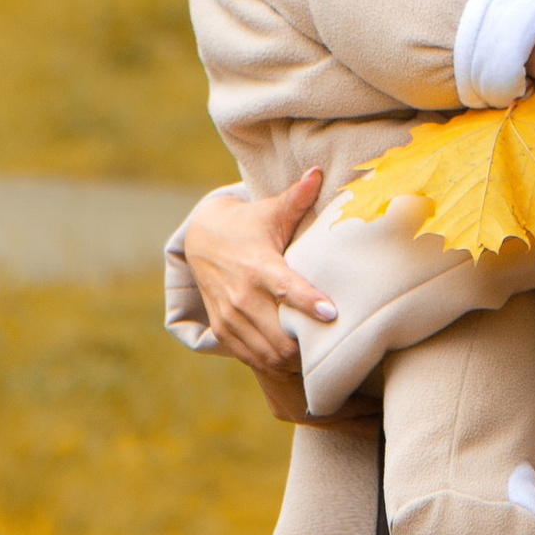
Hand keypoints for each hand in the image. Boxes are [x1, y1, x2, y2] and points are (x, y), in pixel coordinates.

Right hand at [182, 169, 337, 371]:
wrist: (202, 240)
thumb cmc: (248, 225)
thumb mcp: (270, 211)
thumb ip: (297, 198)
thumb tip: (318, 172)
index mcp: (259, 266)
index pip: (286, 288)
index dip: (309, 302)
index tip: (332, 313)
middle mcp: (243, 295)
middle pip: (280, 334)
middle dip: (307, 344)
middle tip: (333, 344)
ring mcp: (231, 316)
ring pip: (268, 353)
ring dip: (293, 358)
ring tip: (316, 353)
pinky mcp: (224, 329)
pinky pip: (253, 358)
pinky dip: (274, 362)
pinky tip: (292, 355)